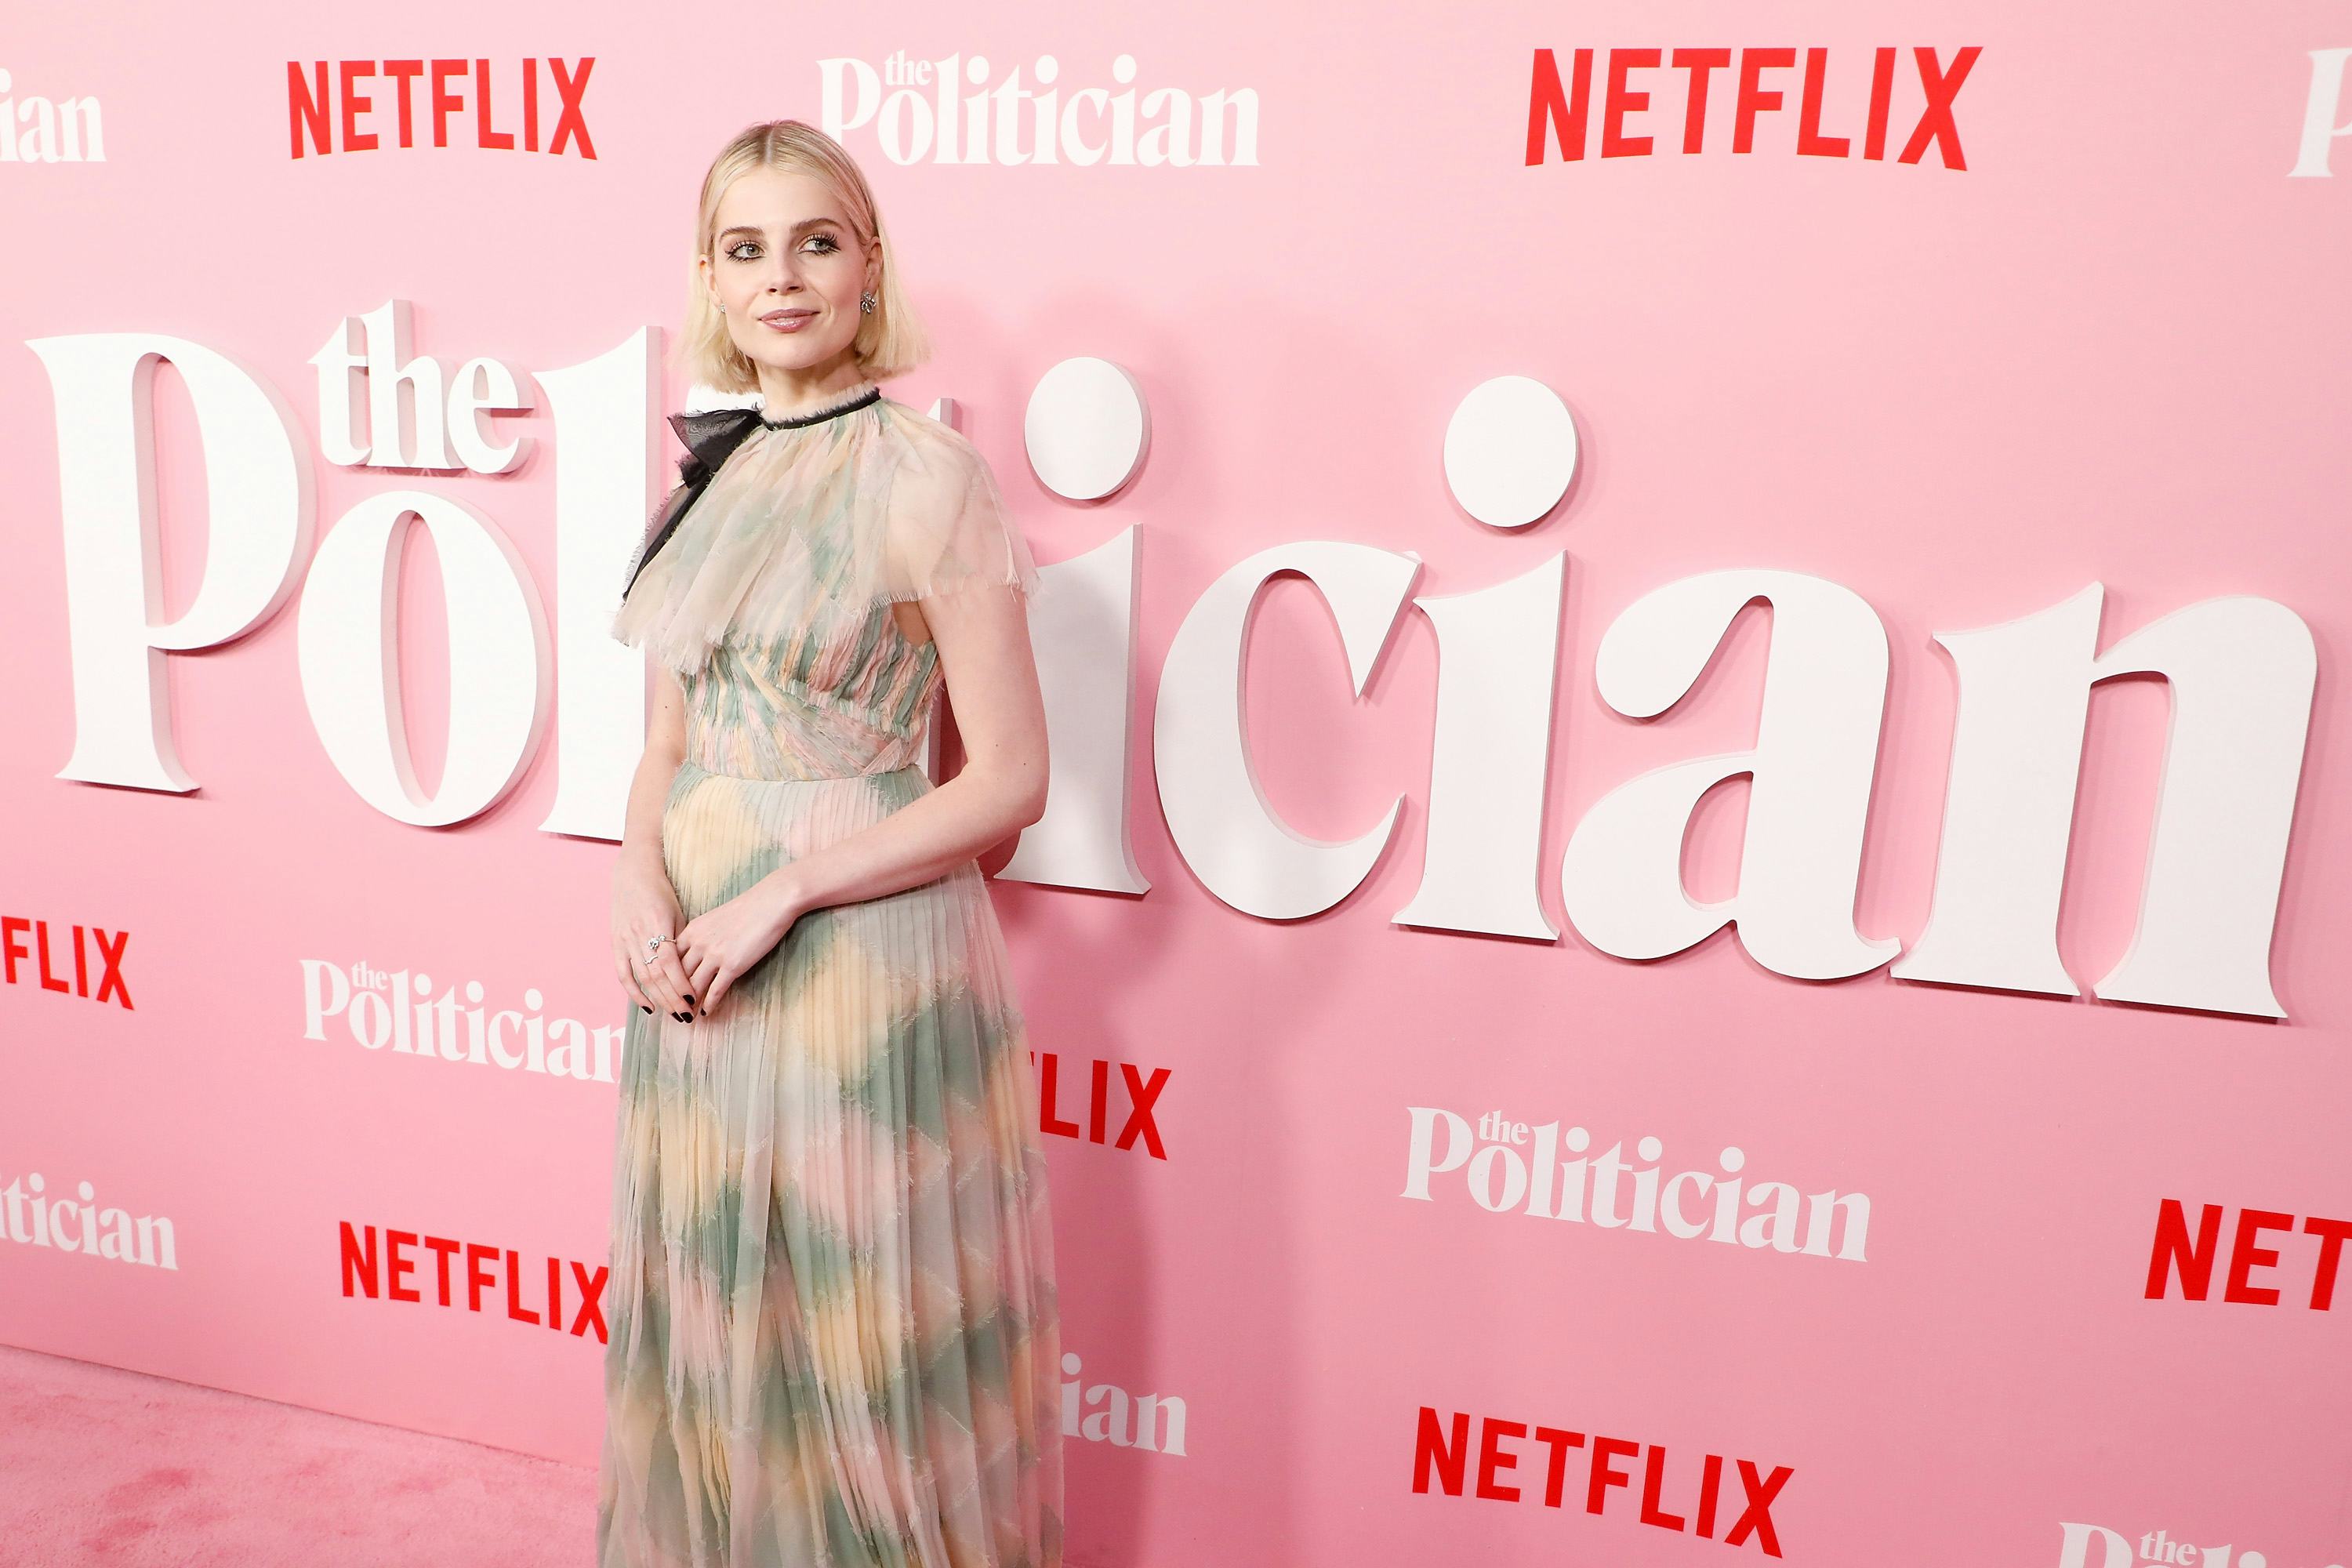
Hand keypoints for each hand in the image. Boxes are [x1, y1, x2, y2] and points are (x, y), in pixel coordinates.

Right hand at [611, 851, 698, 1021]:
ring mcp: (625, 940)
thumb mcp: (678, 913)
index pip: (671, 964)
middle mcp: (639, 935)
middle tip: (687, 1015)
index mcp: (658, 925)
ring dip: (658, 999)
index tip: (695, 1000)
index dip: (681, 984)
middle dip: (672, 998)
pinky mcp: (615, 944)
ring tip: (672, 1014)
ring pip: (642, 978)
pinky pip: (623, 974)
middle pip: (656, 976)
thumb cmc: (661, 893)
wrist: (632, 874)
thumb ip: (683, 941)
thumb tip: (693, 970)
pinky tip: (648, 1006)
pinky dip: (635, 993)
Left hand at [673, 874, 805, 1018]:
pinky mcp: (732, 965)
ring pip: (693, 986)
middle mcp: (698, 943)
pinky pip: (715, 990)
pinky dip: (709, 1004)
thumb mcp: (715, 919)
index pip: (669, 960)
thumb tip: (698, 953)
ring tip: (686, 1016)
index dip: (665, 978)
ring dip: (688, 1004)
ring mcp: (714, 955)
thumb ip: (702, 936)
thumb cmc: (748, 908)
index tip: (663, 990)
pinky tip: (706, 1013)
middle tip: (671, 1009)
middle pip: (678, 976)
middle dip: (673, 995)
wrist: (771, 901)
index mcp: (692, 931)